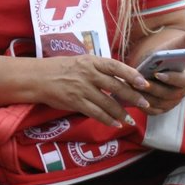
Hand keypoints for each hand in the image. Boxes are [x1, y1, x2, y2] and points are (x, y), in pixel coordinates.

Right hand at [32, 53, 150, 128]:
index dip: (131, 74)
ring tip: (131, 119)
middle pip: (115, 86)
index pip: (116, 66)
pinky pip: (95, 113)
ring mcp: (82, 89)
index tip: (144, 83)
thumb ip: (99, 69)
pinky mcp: (75, 102)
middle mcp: (88, 74)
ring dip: (121, 113)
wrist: (39, 78)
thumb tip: (121, 78)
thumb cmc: (62, 68)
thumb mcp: (82, 61)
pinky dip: (107, 119)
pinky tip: (115, 123)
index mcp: (92, 61)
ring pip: (107, 103)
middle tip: (145, 104)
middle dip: (132, 96)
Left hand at [131, 22, 184, 115]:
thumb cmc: (164, 56)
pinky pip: (151, 110)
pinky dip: (141, 105)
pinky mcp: (160, 109)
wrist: (154, 68)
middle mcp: (180, 92)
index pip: (182, 80)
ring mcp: (170, 103)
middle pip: (168, 94)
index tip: (157, 74)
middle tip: (139, 83)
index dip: (171, 78)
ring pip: (158, 103)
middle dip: (153, 88)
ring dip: (145, 97)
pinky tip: (131, 96)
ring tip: (132, 88)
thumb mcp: (173, 47)